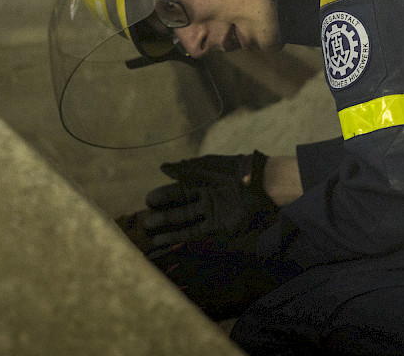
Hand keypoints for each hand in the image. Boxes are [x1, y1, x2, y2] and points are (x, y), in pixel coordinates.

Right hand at [137, 151, 277, 249]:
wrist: (259, 182)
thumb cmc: (234, 170)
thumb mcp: (206, 165)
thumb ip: (184, 168)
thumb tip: (161, 168)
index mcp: (201, 181)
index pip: (176, 191)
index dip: (163, 196)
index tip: (148, 200)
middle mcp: (203, 198)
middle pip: (178, 207)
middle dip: (161, 213)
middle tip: (144, 220)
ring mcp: (210, 213)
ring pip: (183, 221)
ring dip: (166, 227)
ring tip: (148, 232)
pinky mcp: (217, 225)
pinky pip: (194, 232)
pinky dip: (179, 236)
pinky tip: (164, 239)